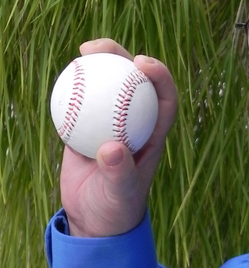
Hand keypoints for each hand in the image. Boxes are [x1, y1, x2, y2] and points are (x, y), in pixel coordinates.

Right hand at [59, 38, 177, 236]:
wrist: (93, 219)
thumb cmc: (116, 209)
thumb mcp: (119, 193)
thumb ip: (118, 172)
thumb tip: (111, 148)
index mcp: (153, 135)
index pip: (164, 99)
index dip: (160, 75)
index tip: (142, 63)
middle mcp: (134, 123)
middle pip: (135, 82)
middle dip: (124, 57)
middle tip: (103, 48)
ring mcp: (110, 123)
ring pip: (108, 87)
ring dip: (99, 64)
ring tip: (84, 50)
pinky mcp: (87, 128)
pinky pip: (82, 101)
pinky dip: (75, 87)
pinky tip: (64, 76)